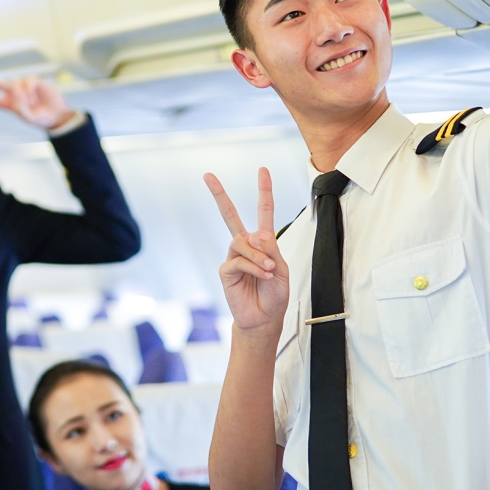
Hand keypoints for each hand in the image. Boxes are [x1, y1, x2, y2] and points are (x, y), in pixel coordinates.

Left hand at [0, 64, 75, 129]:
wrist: (57, 114)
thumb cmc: (42, 119)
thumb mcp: (31, 119)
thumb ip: (22, 111)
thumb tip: (17, 97)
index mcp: (7, 104)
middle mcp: (11, 93)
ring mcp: (21, 85)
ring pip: (14, 84)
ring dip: (23, 94)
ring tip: (32, 102)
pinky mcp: (32, 80)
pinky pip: (26, 81)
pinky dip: (29, 89)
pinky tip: (35, 95)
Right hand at [204, 168, 287, 335]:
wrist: (264, 318)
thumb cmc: (274, 295)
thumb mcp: (282, 269)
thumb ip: (271, 250)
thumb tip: (255, 235)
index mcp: (263, 242)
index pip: (263, 211)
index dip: (264, 190)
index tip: (262, 170)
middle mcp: (246, 246)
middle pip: (230, 215)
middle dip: (219, 194)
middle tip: (207, 175)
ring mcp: (234, 257)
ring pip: (241, 241)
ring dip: (258, 256)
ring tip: (268, 271)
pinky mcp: (226, 271)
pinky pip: (237, 260)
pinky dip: (252, 267)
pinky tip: (261, 276)